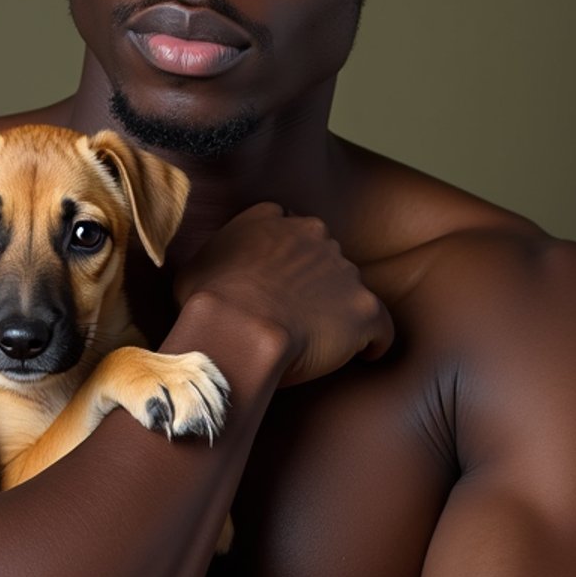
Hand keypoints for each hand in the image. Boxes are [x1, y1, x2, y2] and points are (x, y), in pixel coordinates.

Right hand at [175, 202, 392, 384]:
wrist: (238, 327)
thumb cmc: (207, 302)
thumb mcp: (194, 265)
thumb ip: (213, 258)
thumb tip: (206, 273)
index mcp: (273, 220)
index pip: (287, 226)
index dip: (283, 256)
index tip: (276, 280)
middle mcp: (314, 235)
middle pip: (323, 255)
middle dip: (314, 281)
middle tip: (295, 315)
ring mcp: (343, 271)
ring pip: (350, 289)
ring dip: (338, 311)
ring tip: (320, 342)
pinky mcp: (365, 308)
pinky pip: (381, 326)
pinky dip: (374, 340)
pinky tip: (363, 356)